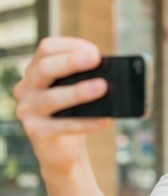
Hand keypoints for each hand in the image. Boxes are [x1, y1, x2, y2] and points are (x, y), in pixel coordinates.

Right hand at [12, 37, 109, 174]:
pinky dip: (85, 122)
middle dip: (71, 62)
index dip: (70, 47)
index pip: (47, 48)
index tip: (94, 52)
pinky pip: (63, 126)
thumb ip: (88, 79)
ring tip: (102, 87)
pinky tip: (103, 120)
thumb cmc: (73, 112)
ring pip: (52, 98)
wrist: (60, 148)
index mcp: (36, 70)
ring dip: (78, 92)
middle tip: (95, 59)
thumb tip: (112, 77)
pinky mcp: (36, 131)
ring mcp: (28, 110)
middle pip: (45, 68)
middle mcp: (27, 87)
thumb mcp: (78, 90)